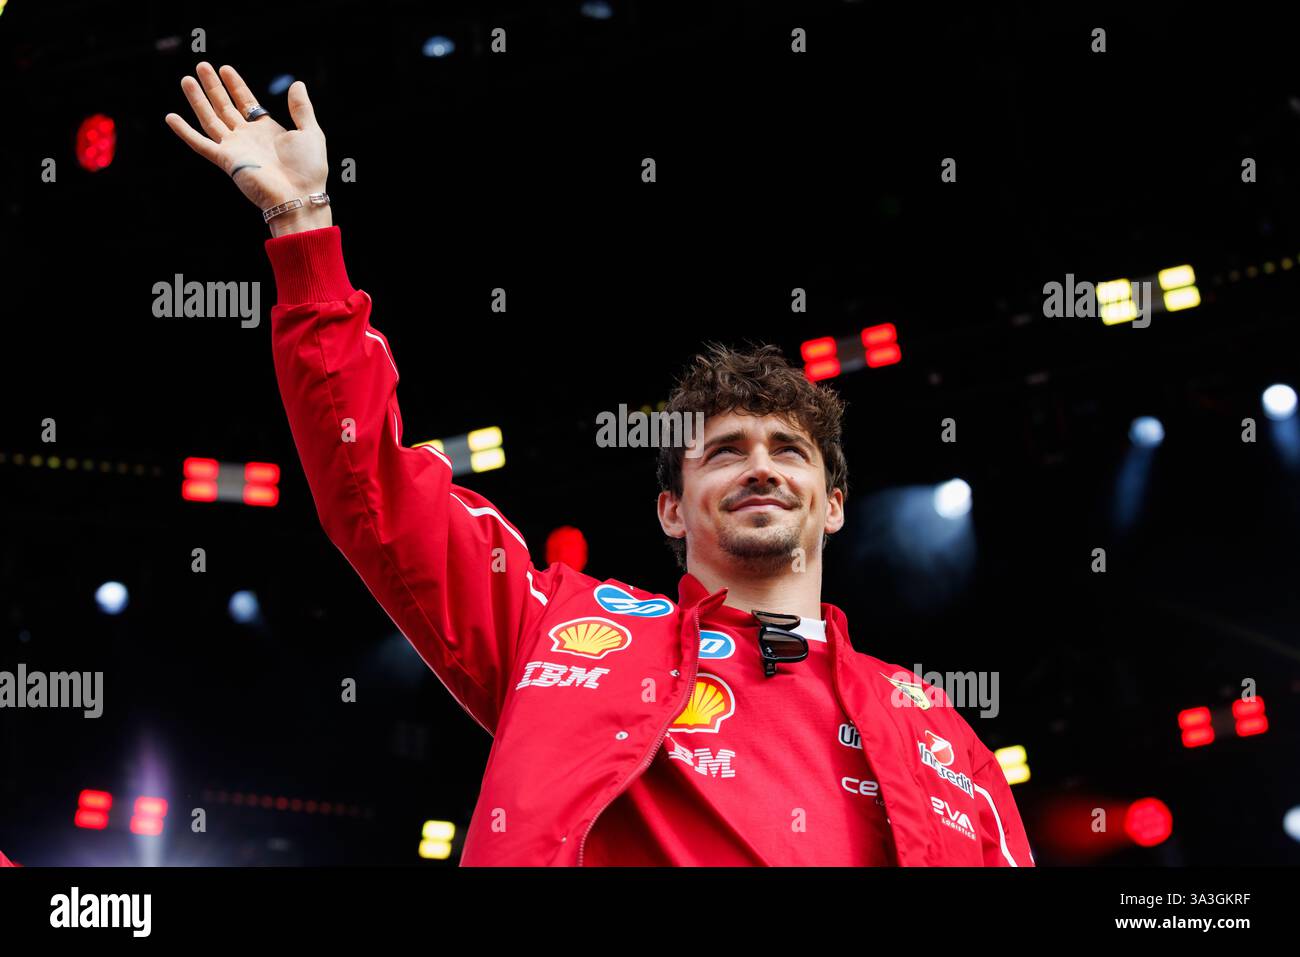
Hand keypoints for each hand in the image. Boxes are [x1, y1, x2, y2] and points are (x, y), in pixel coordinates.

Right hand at [165, 62, 329, 231]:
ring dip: (198, 100)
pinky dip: (185, 132)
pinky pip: (200, 144)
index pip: (246, 103)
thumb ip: (301, 108)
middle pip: (225, 107)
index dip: (235, 86)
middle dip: (213, 86)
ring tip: (187, 79)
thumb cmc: (309, 170)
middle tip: (202, 65)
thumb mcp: (310, 132)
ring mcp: (235, 148)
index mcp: (266, 130)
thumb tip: (297, 83)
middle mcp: (248, 138)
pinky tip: (171, 117)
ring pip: (210, 119)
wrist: (299, 196)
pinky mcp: (226, 160)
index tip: (225, 69)